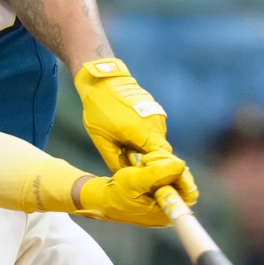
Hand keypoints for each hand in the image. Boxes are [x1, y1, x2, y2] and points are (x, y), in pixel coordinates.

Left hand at [73, 58, 198, 203]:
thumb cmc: (100, 109)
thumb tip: (126, 177)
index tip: (161, 185)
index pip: (163, 161)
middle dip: (155, 165)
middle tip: (145, 175)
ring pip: (158, 142)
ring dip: (149, 150)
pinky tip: (132, 139)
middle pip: (162, 153)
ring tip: (132, 153)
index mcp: (144, 133)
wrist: (102, 80)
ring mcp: (157, 116)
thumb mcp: (102, 140)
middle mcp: (156, 124)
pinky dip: (147, 139)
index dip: (164, 174)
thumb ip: (115, 160)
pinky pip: (155, 131)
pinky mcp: (155, 110)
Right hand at [74, 151, 191, 227]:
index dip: (182, 177)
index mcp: (165, 212)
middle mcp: (168, 208)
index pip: (189, 194)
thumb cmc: (116, 193)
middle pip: (184, 182)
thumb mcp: (135, 181)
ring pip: (176, 175)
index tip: (166, 165)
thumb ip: (159, 173)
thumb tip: (181, 165)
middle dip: (170, 165)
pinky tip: (146, 161)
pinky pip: (168, 175)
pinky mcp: (159, 192)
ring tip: (145, 160)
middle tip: (151, 158)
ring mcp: (164, 200)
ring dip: (163, 162)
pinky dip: (159, 164)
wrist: (103, 198)